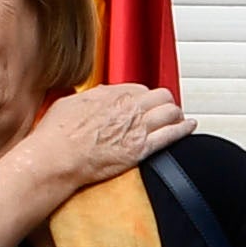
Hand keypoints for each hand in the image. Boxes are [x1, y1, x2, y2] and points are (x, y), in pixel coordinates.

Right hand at [27, 84, 192, 185]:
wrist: (57, 158)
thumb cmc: (56, 135)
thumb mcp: (69, 104)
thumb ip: (89, 98)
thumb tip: (97, 96)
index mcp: (109, 94)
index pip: (140, 88)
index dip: (145, 97)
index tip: (145, 103)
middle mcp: (126, 107)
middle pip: (160, 96)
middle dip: (164, 102)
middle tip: (165, 110)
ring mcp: (136, 127)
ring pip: (170, 111)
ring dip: (175, 114)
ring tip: (177, 119)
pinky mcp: (141, 148)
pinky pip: (172, 135)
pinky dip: (184, 129)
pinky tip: (189, 126)